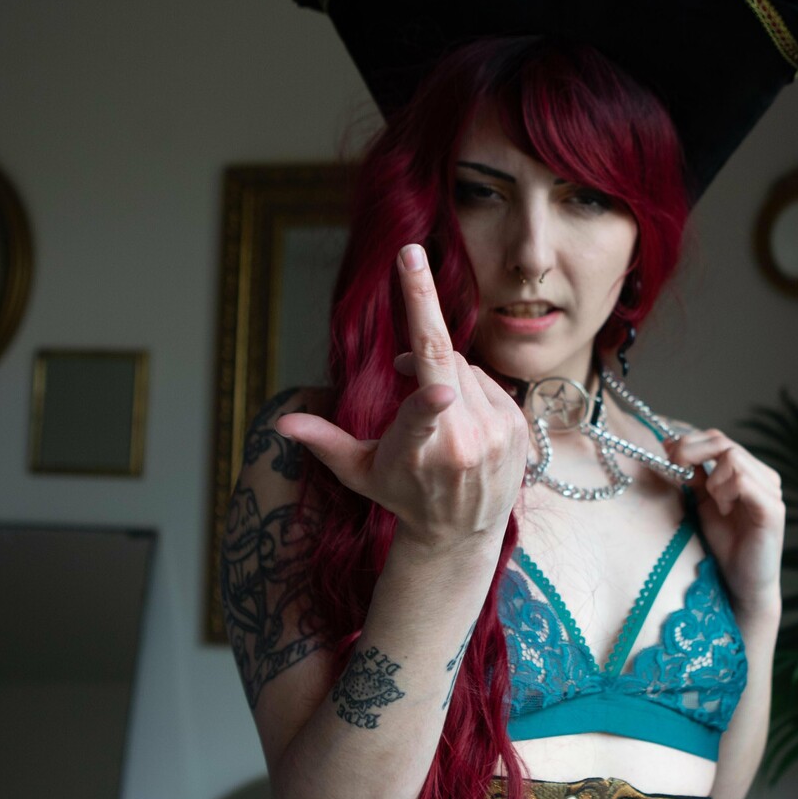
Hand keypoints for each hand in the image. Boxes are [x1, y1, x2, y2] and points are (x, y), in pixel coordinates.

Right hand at [274, 244, 529, 551]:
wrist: (462, 530)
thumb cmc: (401, 494)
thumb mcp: (359, 472)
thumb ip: (323, 441)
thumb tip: (281, 423)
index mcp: (417, 455)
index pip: (422, 426)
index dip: (429, 406)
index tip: (438, 391)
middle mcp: (461, 445)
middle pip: (440, 360)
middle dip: (423, 309)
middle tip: (408, 268)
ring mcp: (495, 434)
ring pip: (461, 364)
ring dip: (438, 365)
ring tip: (425, 391)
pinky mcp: (516, 425)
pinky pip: (484, 377)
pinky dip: (464, 380)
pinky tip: (455, 407)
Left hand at [663, 429, 783, 620]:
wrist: (741, 583)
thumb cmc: (724, 545)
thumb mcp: (702, 503)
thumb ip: (693, 475)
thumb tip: (671, 444)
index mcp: (747, 471)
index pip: (717, 438)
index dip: (688, 442)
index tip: (667, 454)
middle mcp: (763, 475)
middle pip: (723, 441)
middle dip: (691, 452)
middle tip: (678, 469)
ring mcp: (771, 490)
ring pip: (733, 458)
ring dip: (712, 479)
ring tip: (715, 504)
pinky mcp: (773, 508)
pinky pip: (743, 481)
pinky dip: (725, 492)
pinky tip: (724, 511)